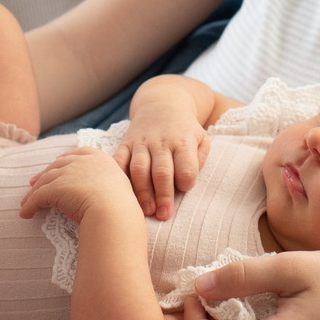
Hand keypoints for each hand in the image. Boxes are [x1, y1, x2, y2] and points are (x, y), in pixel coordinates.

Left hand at [19, 146, 139, 224]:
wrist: (114, 212)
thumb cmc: (120, 206)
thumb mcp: (118, 186)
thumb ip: (107, 182)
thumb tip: (103, 191)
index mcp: (99, 158)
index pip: (77, 154)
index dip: (64, 159)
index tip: (56, 162)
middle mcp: (81, 161)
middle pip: (57, 165)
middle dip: (44, 174)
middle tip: (34, 182)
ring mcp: (67, 173)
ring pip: (45, 181)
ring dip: (33, 192)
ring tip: (26, 203)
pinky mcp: (55, 187)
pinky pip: (38, 196)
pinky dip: (30, 205)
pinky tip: (26, 214)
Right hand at [115, 84, 208, 218]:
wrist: (162, 104)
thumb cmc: (185, 130)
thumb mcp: (202, 138)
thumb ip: (199, 159)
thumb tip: (186, 182)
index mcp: (183, 141)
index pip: (186, 166)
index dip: (186, 180)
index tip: (185, 189)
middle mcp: (161, 142)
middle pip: (161, 171)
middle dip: (163, 196)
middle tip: (163, 215)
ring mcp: (141, 142)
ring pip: (139, 169)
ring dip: (142, 192)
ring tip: (146, 211)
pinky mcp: (125, 143)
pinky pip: (118, 161)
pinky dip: (117, 177)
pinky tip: (120, 194)